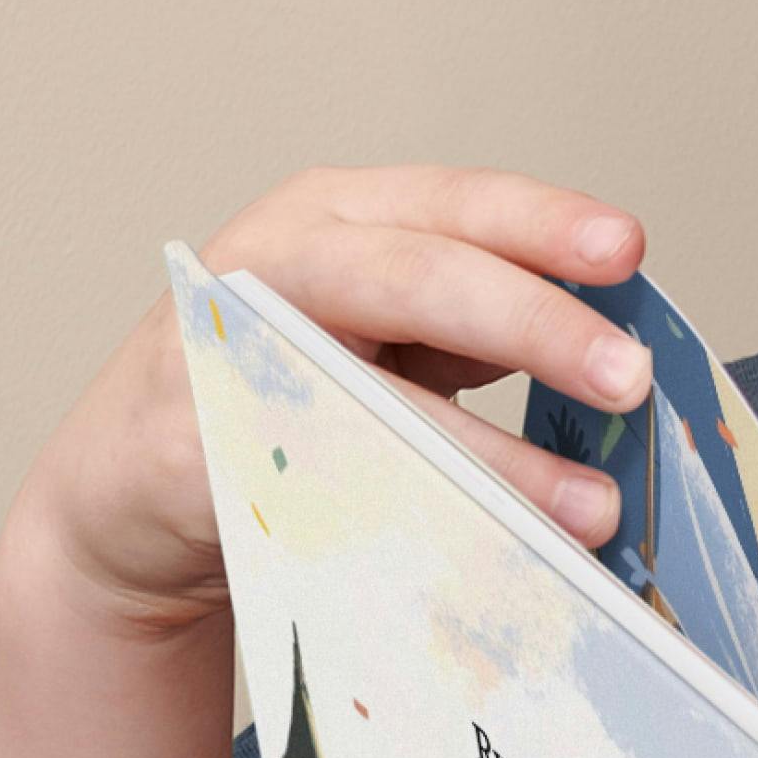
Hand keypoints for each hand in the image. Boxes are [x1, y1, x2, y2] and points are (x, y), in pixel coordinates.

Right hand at [38, 164, 653, 628]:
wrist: (129, 491)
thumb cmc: (285, 394)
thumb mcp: (386, 332)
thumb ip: (480, 325)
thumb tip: (619, 360)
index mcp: (342, 216)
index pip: (458, 203)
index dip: (544, 223)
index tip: (628, 251)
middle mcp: (279, 260)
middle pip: (419, 276)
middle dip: (533, 325)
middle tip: (627, 378)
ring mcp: (225, 346)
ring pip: (377, 390)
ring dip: (493, 458)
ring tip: (590, 507)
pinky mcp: (195, 442)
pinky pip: (324, 483)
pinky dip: (416, 522)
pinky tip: (489, 555)